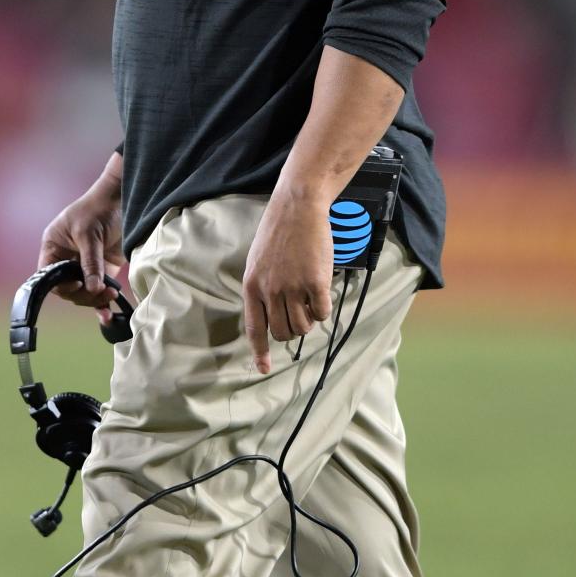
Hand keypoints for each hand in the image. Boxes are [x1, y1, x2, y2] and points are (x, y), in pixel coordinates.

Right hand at [38, 170, 125, 325]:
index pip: (50, 275)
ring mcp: (85, 264)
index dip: (62, 285)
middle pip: (68, 288)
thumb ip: (90, 262)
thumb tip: (91, 289)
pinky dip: (103, 301)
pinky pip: (99, 290)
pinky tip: (107, 313)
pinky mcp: (103, 268)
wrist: (124, 197)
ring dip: (96, 298)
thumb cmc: (99, 208)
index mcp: (54, 247)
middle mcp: (66, 258)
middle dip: (84, 294)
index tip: (79, 285)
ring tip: (111, 295)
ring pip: (84, 292)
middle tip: (100, 292)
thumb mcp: (90, 234)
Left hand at [242, 189, 333, 373]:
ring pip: (302, 326)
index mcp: (252, 286)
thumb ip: (261, 288)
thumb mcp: (257, 261)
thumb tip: (271, 315)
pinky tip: (322, 295)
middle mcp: (270, 290)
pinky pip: (322, 313)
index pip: (254, 328)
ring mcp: (293, 287)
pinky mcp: (315, 282)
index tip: (264, 369)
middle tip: (300, 314)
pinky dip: (323, 310)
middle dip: (292, 330)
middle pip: (282, 332)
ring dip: (309, 320)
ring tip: (310, 301)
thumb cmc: (278, 232)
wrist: (297, 207)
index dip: (260, 352)